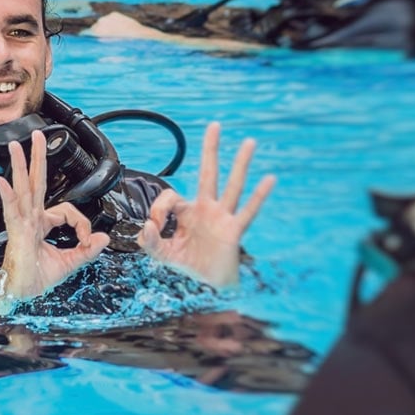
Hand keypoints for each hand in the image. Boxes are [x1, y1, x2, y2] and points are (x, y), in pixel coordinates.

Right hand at [0, 130, 110, 306]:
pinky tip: (3, 181)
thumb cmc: (37, 278)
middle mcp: (31, 219)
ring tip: (16, 146)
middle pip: (36, 182)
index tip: (89, 238)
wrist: (20, 294)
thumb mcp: (71, 262)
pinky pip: (12, 210)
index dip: (82, 221)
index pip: (66, 210)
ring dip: (19, 166)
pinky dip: (8, 195)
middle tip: (36, 136)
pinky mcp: (16, 233)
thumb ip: (88, 250)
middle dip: (37, 158)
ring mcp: (22, 223)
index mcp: (42, 223)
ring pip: (23, 189)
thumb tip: (104, 238)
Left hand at [139, 122, 275, 286]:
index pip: (172, 196)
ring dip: (240, 164)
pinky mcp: (233, 231)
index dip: (159, 209)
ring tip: (250, 142)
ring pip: (232, 186)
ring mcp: (222, 218)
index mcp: (188, 213)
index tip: (154, 227)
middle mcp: (207, 210)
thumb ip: (149, 242)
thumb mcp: (162, 254)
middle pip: (209, 173)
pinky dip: (259, 196)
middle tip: (214, 125)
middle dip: (210, 150)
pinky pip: (248, 211)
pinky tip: (269, 180)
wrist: (208, 288)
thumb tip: (145, 227)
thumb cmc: (189, 268)